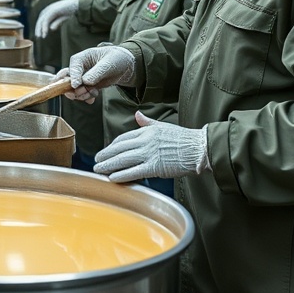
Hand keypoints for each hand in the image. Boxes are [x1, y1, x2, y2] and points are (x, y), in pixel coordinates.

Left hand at [34, 0, 79, 37]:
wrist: (77, 4)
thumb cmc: (71, 10)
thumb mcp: (62, 18)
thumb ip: (57, 22)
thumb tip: (51, 28)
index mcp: (49, 9)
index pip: (42, 19)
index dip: (40, 26)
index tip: (40, 34)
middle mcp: (48, 8)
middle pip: (40, 19)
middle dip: (38, 28)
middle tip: (38, 37)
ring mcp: (50, 9)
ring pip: (42, 20)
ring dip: (40, 29)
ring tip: (42, 36)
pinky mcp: (53, 10)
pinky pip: (46, 20)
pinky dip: (45, 27)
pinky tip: (45, 33)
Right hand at [62, 45, 134, 102]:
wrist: (126, 66)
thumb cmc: (117, 58)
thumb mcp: (108, 64)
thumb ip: (96, 73)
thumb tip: (85, 82)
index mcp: (82, 58)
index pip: (73, 67)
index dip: (72, 77)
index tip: (75, 86)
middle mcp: (80, 68)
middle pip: (66, 79)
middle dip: (70, 88)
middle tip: (76, 94)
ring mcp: (83, 78)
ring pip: (74, 89)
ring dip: (81, 94)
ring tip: (93, 93)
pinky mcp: (88, 86)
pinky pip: (82, 94)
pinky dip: (86, 97)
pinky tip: (92, 99)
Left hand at [94, 112, 209, 181]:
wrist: (198, 148)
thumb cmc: (183, 138)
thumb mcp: (162, 125)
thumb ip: (147, 122)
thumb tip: (137, 114)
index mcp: (146, 131)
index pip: (123, 138)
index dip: (112, 146)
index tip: (106, 151)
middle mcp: (145, 141)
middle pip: (119, 148)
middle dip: (105, 155)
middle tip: (96, 161)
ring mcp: (149, 153)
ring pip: (122, 159)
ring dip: (108, 165)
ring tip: (99, 170)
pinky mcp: (154, 166)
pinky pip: (134, 171)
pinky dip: (121, 175)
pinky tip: (113, 178)